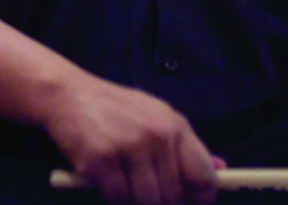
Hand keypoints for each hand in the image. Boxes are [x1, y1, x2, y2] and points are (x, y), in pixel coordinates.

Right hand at [40, 71, 220, 204]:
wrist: (66, 93)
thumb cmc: (112, 108)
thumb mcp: (153, 116)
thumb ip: (183, 145)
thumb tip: (221, 168)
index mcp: (174, 125)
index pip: (203, 177)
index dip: (199, 201)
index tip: (186, 204)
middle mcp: (157, 135)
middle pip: (174, 196)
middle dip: (162, 204)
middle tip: (146, 196)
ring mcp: (129, 146)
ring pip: (147, 201)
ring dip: (135, 202)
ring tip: (125, 189)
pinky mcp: (102, 160)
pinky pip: (118, 200)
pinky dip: (113, 201)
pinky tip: (106, 186)